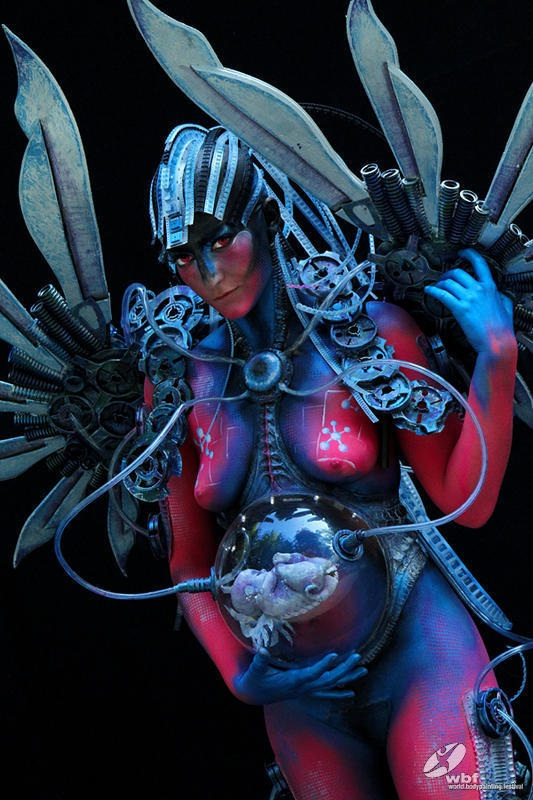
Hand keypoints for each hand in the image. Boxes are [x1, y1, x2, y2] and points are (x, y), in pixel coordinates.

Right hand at [233, 648, 366, 704]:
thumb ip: (260, 662)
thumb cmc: (256, 680)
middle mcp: (303, 688)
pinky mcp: (306, 690)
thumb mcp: (255, 670)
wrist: (255, 694)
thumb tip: (262, 651)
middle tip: (357, 657)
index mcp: (293, 681)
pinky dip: (339, 693)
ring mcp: (306, 690)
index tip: (335, 656)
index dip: (323, 666)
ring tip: (364, 670)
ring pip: (331, 685)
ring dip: (347, 678)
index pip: (311, 674)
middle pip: (328, 680)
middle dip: (344, 670)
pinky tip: (351, 693)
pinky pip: (326, 693)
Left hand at [424, 248, 513, 353]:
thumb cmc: (502, 328)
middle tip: (443, 278)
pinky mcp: (460, 309)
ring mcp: (469, 298)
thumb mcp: (506, 306)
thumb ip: (501, 297)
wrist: (496, 342)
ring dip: (439, 284)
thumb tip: (499, 294)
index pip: (480, 263)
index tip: (461, 252)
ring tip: (436, 287)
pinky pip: (442, 295)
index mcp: (490, 286)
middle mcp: (479, 289)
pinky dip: (433, 291)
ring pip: (448, 283)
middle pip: (457, 272)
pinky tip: (428, 291)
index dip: (469, 254)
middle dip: (447, 274)